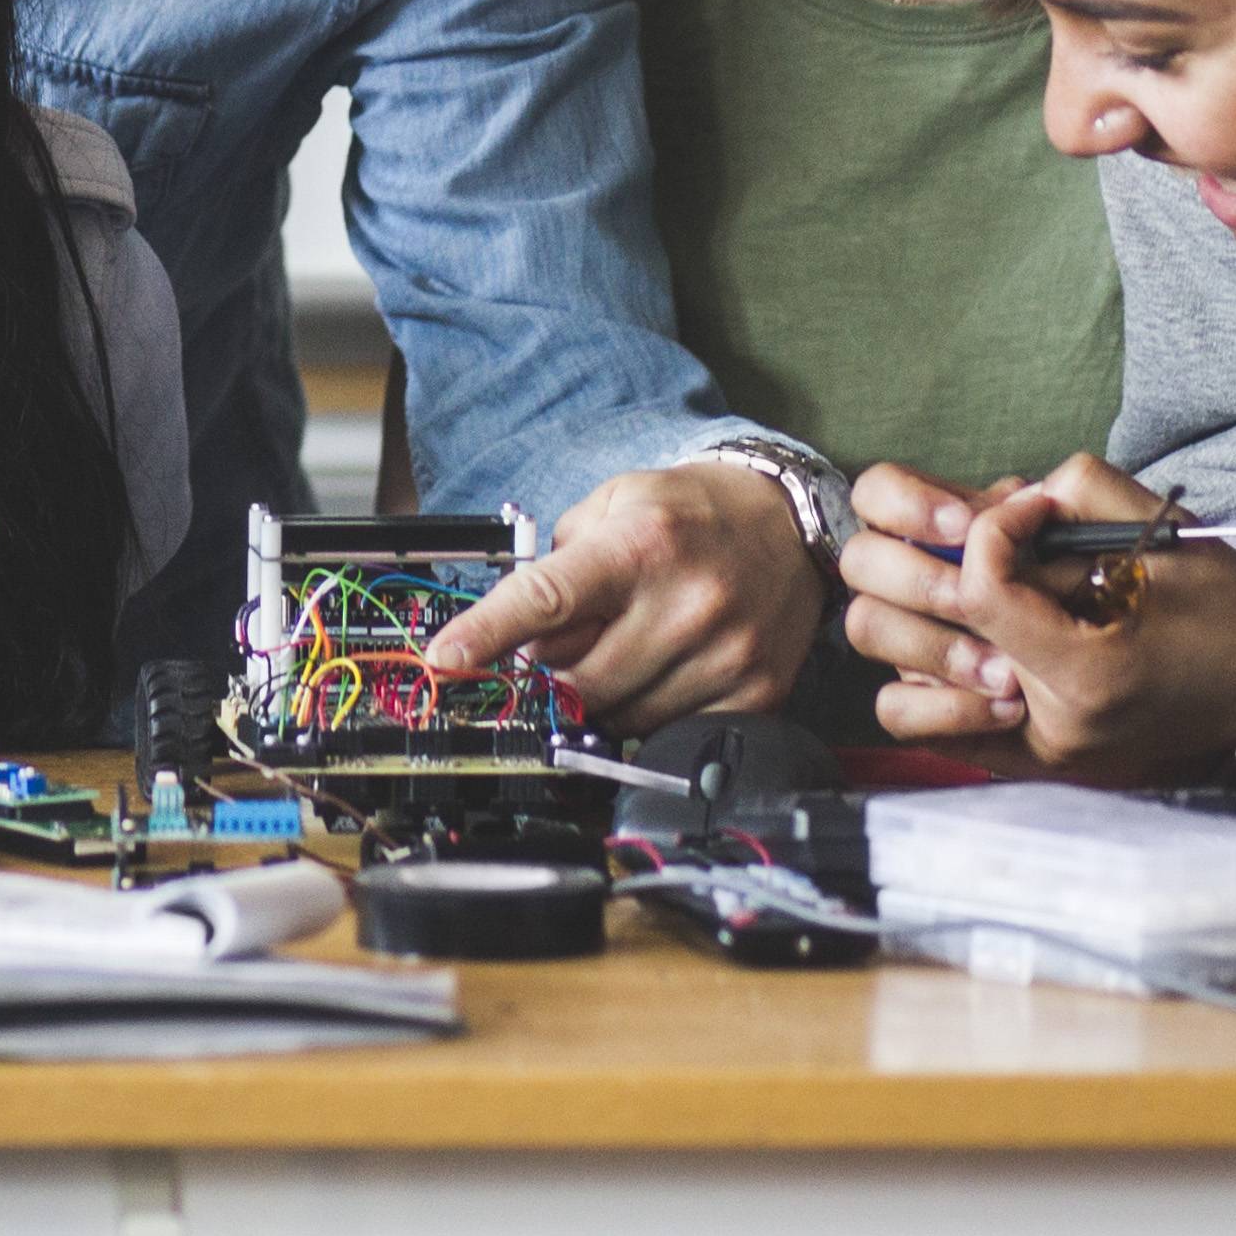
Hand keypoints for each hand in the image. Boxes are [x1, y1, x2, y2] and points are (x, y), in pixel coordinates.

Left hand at [417, 460, 823, 728]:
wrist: (791, 525)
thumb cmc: (690, 513)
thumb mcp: (615, 503)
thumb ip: (558, 558)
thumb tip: (514, 627)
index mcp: (640, 547)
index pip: (546, 600)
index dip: (488, 634)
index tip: (445, 660)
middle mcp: (686, 603)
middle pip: (577, 678)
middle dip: (549, 673)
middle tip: (557, 647)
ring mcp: (725, 655)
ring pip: (619, 714)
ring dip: (597, 696)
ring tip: (619, 648)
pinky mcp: (755, 694)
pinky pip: (670, 732)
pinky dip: (645, 712)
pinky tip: (655, 673)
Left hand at [836, 454, 1235, 773]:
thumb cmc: (1232, 612)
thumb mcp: (1164, 530)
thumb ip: (1076, 490)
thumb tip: (998, 495)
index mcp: (1087, 674)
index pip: (976, 589)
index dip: (991, 527)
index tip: (1036, 509)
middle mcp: (1047, 724)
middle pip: (913, 632)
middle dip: (936, 568)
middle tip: (995, 550)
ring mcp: (1031, 750)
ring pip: (898, 681)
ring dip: (923, 622)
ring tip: (985, 595)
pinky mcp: (1026, 757)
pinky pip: (924, 720)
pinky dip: (931, 672)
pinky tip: (982, 637)